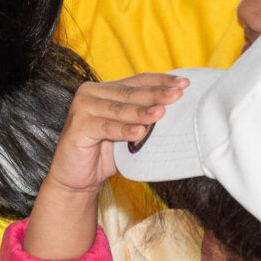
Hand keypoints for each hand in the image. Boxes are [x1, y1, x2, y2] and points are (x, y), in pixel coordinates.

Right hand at [23, 75, 186, 260]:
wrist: (77, 179)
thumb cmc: (104, 154)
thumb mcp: (128, 131)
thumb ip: (143, 118)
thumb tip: (175, 110)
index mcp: (105, 90)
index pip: (137, 81)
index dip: (160, 81)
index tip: (184, 83)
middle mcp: (91, 93)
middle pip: (130, 93)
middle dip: (156, 94)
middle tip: (178, 95)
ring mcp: (82, 108)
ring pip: (119, 109)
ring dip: (142, 112)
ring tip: (162, 113)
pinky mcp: (76, 127)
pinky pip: (106, 128)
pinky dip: (124, 130)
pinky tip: (140, 132)